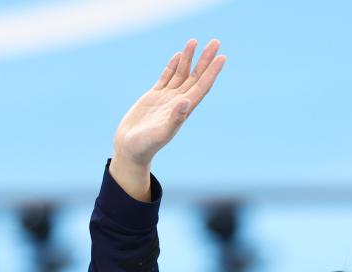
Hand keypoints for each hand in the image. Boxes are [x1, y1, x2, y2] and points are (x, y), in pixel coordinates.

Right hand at [110, 38, 224, 199]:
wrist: (129, 150)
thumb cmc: (144, 146)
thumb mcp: (159, 134)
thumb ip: (174, 119)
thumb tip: (186, 102)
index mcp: (182, 111)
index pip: (201, 88)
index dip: (212, 73)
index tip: (222, 58)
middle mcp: (177, 103)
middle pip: (195, 77)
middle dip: (205, 60)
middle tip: (216, 42)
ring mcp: (166, 100)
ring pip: (181, 74)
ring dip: (189, 58)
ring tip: (194, 41)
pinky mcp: (154, 97)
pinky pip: (166, 78)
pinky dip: (173, 66)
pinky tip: (179, 55)